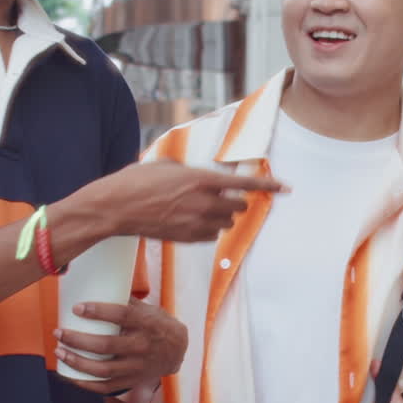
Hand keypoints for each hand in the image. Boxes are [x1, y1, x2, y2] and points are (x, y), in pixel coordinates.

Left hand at [54, 298, 187, 394]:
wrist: (178, 350)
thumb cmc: (157, 324)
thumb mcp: (148, 309)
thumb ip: (125, 302)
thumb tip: (96, 285)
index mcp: (147, 323)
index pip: (121, 316)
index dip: (98, 312)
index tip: (77, 308)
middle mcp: (143, 346)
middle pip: (106, 345)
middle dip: (77, 339)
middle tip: (59, 332)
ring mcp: (137, 367)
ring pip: (103, 370)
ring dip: (77, 362)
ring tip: (59, 351)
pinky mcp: (133, 381)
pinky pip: (107, 387)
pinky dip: (87, 384)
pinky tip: (71, 376)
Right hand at [94, 159, 285, 242]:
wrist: (117, 207)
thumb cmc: (138, 181)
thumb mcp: (168, 165)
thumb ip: (193, 172)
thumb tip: (204, 178)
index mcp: (201, 179)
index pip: (245, 183)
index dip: (268, 185)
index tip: (286, 188)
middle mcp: (204, 202)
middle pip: (239, 207)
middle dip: (235, 201)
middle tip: (221, 197)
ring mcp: (196, 223)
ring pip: (226, 223)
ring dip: (222, 216)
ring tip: (201, 209)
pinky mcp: (187, 238)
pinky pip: (211, 236)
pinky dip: (209, 229)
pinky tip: (192, 221)